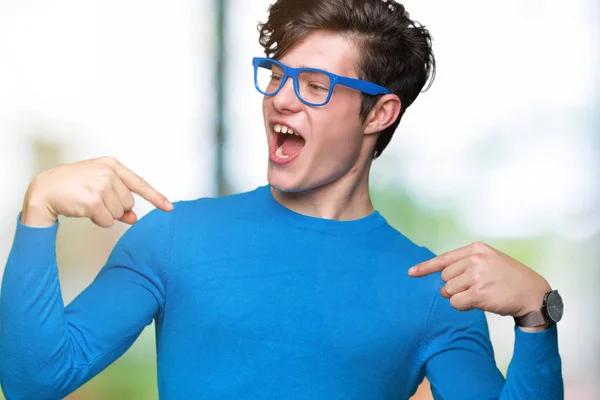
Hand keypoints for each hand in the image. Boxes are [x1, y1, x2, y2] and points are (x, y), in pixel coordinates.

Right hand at [21, 156, 172, 227]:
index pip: (139, 183)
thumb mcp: (98, 187)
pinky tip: (84, 210)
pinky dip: (98, 221)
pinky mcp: (94, 200)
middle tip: (95, 200)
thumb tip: (134, 218)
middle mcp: (108, 173)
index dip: (156, 197)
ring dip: (105, 214)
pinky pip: (107, 221)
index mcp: (111, 165)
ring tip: (88, 202)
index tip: (169, 207)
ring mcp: (101, 186)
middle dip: (115, 207)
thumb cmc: (72, 186)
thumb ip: (119, 201)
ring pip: (119, 213)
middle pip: (128, 203)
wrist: (45, 189)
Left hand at [408, 242, 550, 319]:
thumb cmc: (510, 278)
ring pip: (449, 291)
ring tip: (480, 294)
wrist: (534, 294)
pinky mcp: (479, 293)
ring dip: (459, 297)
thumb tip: (441, 274)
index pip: (444, 258)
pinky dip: (463, 306)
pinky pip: (456, 303)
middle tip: (473, 288)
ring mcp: (477, 275)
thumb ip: (467, 262)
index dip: (425, 267)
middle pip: (445, 277)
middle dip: (453, 287)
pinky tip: (479, 302)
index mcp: (477, 249)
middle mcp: (475, 259)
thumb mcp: (491, 260)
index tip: (411, 273)